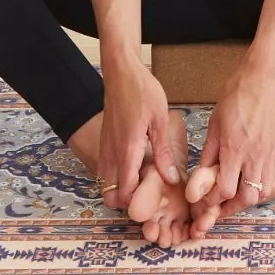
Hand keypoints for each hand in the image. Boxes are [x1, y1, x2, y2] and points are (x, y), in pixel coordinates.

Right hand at [97, 63, 182, 212]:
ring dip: (120, 188)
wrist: (120, 71)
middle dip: (127, 201)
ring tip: (142, 182)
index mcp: (127, 151)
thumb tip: (171, 178)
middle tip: (147, 195)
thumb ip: (163, 152)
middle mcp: (111, 154)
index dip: (138, 203)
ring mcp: (104, 147)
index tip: (155, 200)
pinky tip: (134, 165)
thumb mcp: (159, 120)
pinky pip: (105, 168)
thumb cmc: (142, 91)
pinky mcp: (104, 141)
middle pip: (111, 194)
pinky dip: (115, 175)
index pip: (125, 193)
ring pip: (105, 183)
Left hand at [188, 61, 274, 230]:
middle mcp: (254, 155)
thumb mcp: (216, 120)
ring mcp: (269, 153)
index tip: (205, 198)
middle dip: (232, 206)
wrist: (266, 77)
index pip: (225, 190)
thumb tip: (201, 173)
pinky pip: (271, 176)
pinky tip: (250, 177)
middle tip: (221, 204)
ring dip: (249, 197)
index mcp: (234, 148)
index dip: (213, 199)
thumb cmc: (238, 93)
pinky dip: (260, 184)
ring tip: (236, 193)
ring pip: (262, 191)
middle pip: (247, 198)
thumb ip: (210, 150)